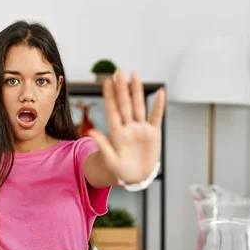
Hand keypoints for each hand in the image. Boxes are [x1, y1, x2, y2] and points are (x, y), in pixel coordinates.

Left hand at [88, 69, 164, 184]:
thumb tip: (90, 132)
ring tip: (134, 75)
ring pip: (139, 106)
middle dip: (122, 88)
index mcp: (116, 133)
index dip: (110, 96)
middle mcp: (128, 127)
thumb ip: (103, 146)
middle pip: (125, 104)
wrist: (135, 178)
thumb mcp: (110, 161)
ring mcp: (140, 129)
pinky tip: (160, 92)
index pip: (112, 110)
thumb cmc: (120, 171)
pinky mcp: (153, 133)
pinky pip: (156, 117)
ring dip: (137, 91)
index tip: (106, 82)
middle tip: (118, 71)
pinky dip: (158, 105)